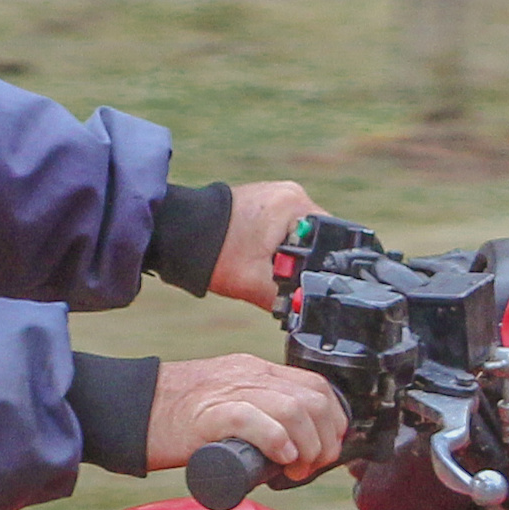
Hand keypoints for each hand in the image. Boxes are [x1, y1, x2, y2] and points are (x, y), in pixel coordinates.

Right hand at [145, 355, 348, 477]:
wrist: (129, 410)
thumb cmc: (173, 418)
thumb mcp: (226, 402)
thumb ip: (256, 414)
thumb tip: (288, 450)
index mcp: (254, 371)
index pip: (316, 385)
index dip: (332, 421)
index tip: (325, 449)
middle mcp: (248, 375)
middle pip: (312, 400)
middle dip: (325, 440)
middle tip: (310, 467)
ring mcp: (229, 391)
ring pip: (294, 410)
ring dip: (307, 448)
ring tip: (295, 470)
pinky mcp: (210, 414)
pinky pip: (257, 420)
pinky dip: (278, 442)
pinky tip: (280, 461)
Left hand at [212, 181, 323, 309]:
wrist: (177, 234)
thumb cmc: (212, 252)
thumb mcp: (256, 285)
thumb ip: (288, 300)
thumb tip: (305, 316)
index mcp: (295, 204)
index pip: (330, 239)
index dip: (322, 267)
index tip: (305, 282)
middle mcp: (290, 193)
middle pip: (316, 238)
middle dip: (304, 262)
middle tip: (281, 277)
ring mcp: (274, 194)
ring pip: (298, 234)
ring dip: (289, 254)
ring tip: (266, 266)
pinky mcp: (261, 201)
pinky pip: (282, 228)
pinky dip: (275, 245)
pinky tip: (258, 256)